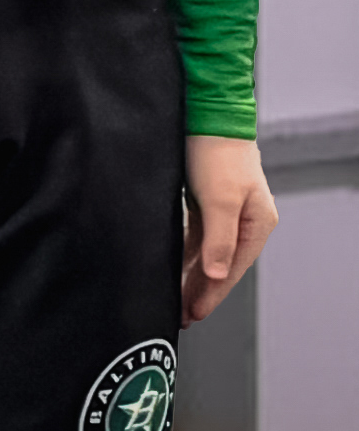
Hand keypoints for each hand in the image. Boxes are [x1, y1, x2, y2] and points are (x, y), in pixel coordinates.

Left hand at [183, 134, 276, 324]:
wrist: (206, 115)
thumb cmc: (217, 152)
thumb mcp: (219, 199)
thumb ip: (218, 239)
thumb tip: (216, 273)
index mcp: (256, 223)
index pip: (232, 268)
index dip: (212, 292)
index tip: (195, 312)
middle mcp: (244, 221)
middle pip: (221, 264)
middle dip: (202, 290)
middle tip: (182, 315)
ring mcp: (225, 213)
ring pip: (207, 253)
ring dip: (192, 276)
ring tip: (177, 300)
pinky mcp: (206, 203)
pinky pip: (196, 238)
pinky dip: (185, 255)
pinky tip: (174, 269)